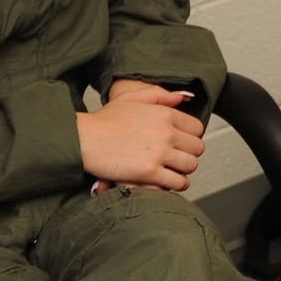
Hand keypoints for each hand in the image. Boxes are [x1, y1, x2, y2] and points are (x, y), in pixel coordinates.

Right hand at [78, 82, 203, 190]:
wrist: (82, 139)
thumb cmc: (103, 121)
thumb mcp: (132, 98)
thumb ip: (160, 95)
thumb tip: (183, 98)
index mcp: (164, 114)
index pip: (197, 128)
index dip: (191, 136)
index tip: (182, 142)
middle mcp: (165, 132)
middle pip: (197, 148)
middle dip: (189, 153)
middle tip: (178, 157)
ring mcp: (159, 153)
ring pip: (190, 166)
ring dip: (184, 170)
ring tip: (174, 170)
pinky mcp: (150, 172)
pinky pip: (178, 182)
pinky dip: (177, 184)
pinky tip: (169, 181)